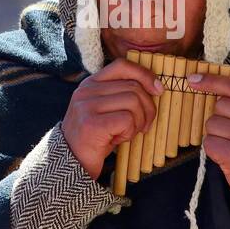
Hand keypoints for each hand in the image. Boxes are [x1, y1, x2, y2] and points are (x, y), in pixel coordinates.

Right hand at [61, 58, 163, 179]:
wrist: (71, 162)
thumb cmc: (95, 137)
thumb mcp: (106, 110)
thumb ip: (122, 94)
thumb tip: (155, 87)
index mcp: (91, 83)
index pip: (122, 65)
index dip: (144, 75)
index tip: (158, 90)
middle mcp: (86, 90)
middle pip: (133, 87)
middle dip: (148, 109)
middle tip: (143, 126)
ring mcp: (86, 106)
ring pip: (133, 102)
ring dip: (139, 122)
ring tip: (127, 133)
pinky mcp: (91, 124)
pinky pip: (127, 120)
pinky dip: (129, 132)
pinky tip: (118, 140)